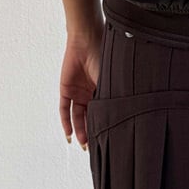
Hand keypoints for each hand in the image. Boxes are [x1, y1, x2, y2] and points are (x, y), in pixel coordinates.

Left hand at [60, 28, 102, 151]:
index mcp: (104, 90)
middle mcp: (91, 93)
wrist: (86, 41)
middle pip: (90, 118)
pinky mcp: (66, 90)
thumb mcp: (111, 80)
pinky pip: (64, 109)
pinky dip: (65, 122)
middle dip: (92, 133)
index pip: (104, 112)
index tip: (109, 140)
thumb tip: (125, 116)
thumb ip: (114, 96)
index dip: (105, 126)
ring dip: (79, 131)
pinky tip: (69, 134)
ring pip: (77, 117)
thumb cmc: (103, 56)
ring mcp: (78, 92)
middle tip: (95, 148)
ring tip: (83, 144)